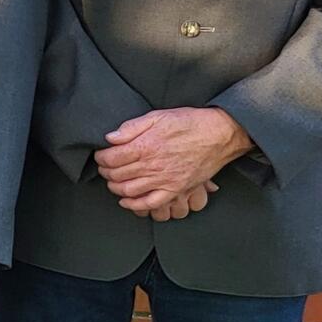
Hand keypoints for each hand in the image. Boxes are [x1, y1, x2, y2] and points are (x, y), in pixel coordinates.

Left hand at [95, 108, 252, 213]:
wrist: (220, 135)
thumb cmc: (190, 122)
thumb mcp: (158, 116)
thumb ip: (131, 127)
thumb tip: (110, 138)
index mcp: (145, 146)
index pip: (112, 157)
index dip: (101, 157)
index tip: (101, 155)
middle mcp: (153, 165)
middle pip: (118, 174)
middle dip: (106, 172)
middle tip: (104, 168)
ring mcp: (165, 180)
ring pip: (129, 190)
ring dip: (115, 188)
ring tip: (113, 182)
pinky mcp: (176, 189)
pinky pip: (151, 203)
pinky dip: (135, 205)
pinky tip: (126, 201)